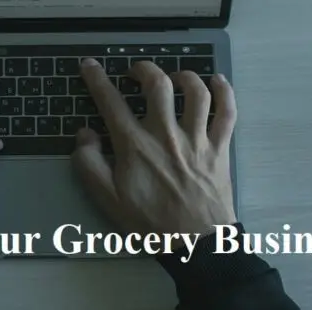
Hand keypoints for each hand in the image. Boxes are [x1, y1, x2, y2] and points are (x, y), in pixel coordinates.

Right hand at [73, 58, 236, 236]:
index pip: (110, 102)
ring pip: (195, 92)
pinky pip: (227, 112)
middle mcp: (166, 134)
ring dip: (183, 76)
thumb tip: (84, 134)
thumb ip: (89, 164)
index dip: (97, 79)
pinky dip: (224, 92)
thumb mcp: (107, 199)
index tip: (90, 66)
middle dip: (144, 69)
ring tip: (173, 77)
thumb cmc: (150, 222)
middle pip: (157, 84)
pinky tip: (217, 81)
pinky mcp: (219, 148)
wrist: (195, 245)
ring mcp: (197, 139)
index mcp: (135, 145)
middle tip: (136, 71)